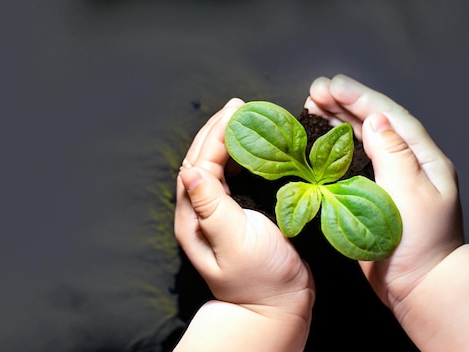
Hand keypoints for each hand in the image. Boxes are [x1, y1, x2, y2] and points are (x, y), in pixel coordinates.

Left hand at [174, 98, 313, 318]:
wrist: (277, 307)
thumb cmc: (260, 279)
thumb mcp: (235, 242)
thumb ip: (212, 206)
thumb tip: (191, 171)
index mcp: (196, 216)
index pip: (201, 163)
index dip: (217, 134)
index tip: (236, 111)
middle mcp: (201, 213)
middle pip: (202, 160)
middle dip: (217, 130)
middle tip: (239, 107)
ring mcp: (217, 216)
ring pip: (215, 167)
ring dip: (225, 140)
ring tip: (243, 119)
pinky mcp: (236, 218)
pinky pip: (232, 179)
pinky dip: (239, 158)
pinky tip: (251, 150)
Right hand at [305, 74, 463, 307]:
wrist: (419, 284)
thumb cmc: (421, 243)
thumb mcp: (412, 193)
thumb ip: (394, 153)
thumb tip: (375, 119)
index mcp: (423, 157)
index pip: (389, 116)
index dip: (359, 97)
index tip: (332, 84)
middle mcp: (407, 163)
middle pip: (374, 123)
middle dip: (344, 104)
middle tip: (314, 92)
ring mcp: (390, 179)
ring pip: (362, 140)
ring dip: (338, 121)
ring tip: (313, 106)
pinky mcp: (372, 196)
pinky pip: (352, 162)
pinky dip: (334, 147)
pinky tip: (319, 140)